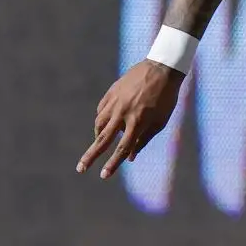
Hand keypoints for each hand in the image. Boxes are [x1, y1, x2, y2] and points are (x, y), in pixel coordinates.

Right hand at [77, 61, 184, 178]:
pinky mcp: (111, 92)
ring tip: (101, 141)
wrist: (161, 69)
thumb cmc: (166, 99)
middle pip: (103, 139)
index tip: (103, 176)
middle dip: (91, 156)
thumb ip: (143, 139)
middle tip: (80, 169)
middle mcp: (123, 113)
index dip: (112, 163)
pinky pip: (101, 110)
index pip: (122, 148)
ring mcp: (115, 102)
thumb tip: (129, 157)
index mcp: (138, 121)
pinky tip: (107, 122)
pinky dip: (102, 119)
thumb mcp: (160, 121)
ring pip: (99, 124)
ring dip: (99, 135)